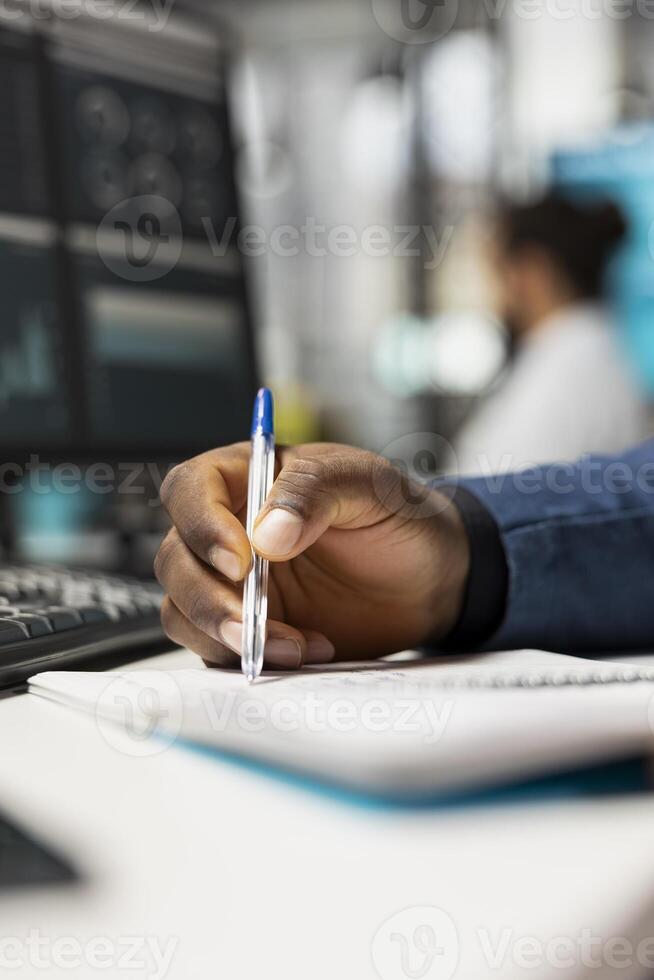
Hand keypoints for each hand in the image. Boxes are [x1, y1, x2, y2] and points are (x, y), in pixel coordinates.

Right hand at [154, 442, 469, 668]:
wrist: (431, 579)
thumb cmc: (398, 517)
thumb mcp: (368, 484)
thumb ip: (315, 493)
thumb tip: (266, 533)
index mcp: (248, 477)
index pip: (189, 490)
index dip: (200, 524)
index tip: (240, 561)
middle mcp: (229, 529)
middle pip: (176, 559)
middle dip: (208, 597)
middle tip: (254, 622)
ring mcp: (234, 584)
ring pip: (183, 609)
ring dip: (224, 634)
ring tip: (293, 644)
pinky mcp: (248, 628)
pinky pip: (216, 647)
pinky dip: (248, 657)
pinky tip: (305, 650)